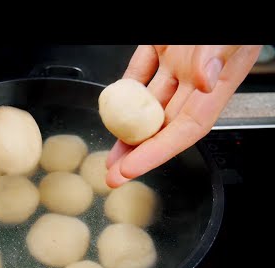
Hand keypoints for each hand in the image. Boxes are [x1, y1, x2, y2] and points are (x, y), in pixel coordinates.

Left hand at [106, 45, 261, 186]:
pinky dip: (127, 89)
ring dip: (128, 128)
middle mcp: (195, 78)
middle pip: (162, 125)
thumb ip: (216, 53)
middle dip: (137, 152)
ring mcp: (176, 62)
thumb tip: (203, 79)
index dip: (157, 152)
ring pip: (148, 104)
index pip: (185, 129)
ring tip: (110, 152)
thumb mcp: (228, 32)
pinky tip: (114, 107)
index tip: (131, 169)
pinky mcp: (161, 45)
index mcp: (217, 82)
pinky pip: (140, 72)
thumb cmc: (234, 11)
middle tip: (113, 175)